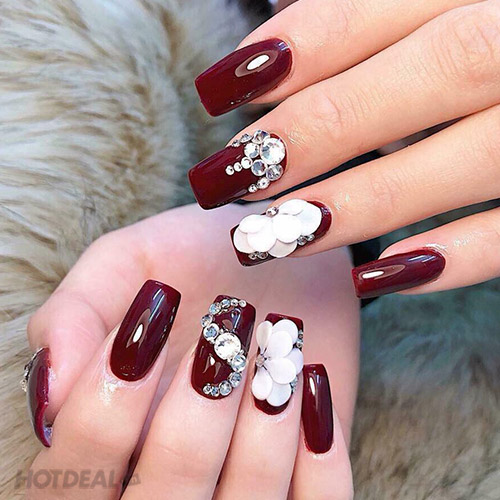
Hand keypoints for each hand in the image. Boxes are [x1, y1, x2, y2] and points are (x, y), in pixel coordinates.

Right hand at [26, 203, 357, 498]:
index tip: (146, 335)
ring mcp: (239, 483)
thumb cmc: (196, 257)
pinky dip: (319, 452)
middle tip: (222, 336)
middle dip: (197, 415)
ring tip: (274, 350)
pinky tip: (308, 383)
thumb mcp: (123, 262)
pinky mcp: (305, 477)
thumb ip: (73, 313)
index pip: (72, 480)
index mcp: (109, 436)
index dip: (103, 414)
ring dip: (265, 422)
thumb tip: (54, 383)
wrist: (281, 257)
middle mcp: (167, 472)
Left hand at [190, 0, 499, 297]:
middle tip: (225, 176)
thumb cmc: (489, 26)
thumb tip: (279, 40)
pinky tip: (381, 276)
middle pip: (425, 74)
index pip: (378, 0)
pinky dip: (457, 255)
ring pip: (466, 155)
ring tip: (274, 234)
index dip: (296, 48)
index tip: (218, 90)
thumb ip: (371, 10)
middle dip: (313, 131)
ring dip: (361, 202)